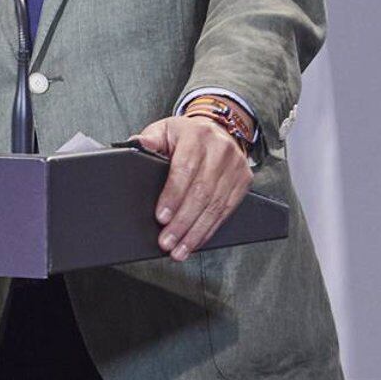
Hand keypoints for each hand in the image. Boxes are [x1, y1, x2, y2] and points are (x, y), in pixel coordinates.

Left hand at [131, 115, 252, 261]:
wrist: (215, 130)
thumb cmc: (184, 135)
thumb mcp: (164, 130)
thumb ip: (150, 139)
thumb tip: (136, 145)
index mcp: (197, 135)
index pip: (184, 169)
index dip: (173, 196)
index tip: (161, 218)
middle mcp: (220, 149)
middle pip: (201, 193)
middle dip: (182, 222)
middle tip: (167, 242)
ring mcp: (235, 166)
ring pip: (215, 206)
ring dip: (195, 232)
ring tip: (179, 249)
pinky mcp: (244, 180)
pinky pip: (226, 210)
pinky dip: (209, 229)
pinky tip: (196, 241)